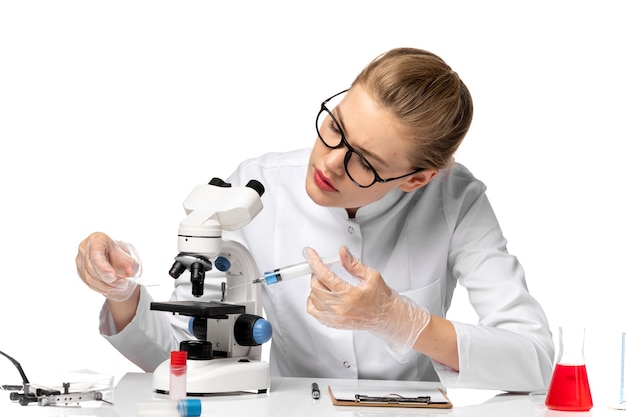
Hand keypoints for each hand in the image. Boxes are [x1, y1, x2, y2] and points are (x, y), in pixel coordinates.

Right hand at [76, 232, 141, 301]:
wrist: (118, 262)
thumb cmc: (122, 257)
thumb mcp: (130, 257)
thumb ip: (130, 264)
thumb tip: (129, 272)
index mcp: (97, 239)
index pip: (96, 255)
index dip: (103, 268)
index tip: (113, 276)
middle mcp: (85, 248)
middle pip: (92, 268)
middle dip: (108, 279)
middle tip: (123, 283)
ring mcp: (80, 261)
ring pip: (90, 278)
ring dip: (106, 286)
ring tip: (121, 286)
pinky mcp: (80, 272)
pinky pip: (89, 284)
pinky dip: (102, 288)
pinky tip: (113, 289)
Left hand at [305, 246, 430, 354]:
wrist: (386, 316)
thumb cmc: (381, 297)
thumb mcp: (371, 276)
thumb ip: (353, 264)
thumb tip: (342, 252)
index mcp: (350, 295)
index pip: (325, 275)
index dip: (315, 262)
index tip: (309, 254)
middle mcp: (341, 308)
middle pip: (316, 286)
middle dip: (316, 273)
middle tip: (322, 267)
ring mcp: (336, 318)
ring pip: (313, 298)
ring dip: (315, 286)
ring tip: (325, 281)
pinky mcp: (333, 323)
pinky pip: (313, 311)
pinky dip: (312, 300)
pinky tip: (321, 294)